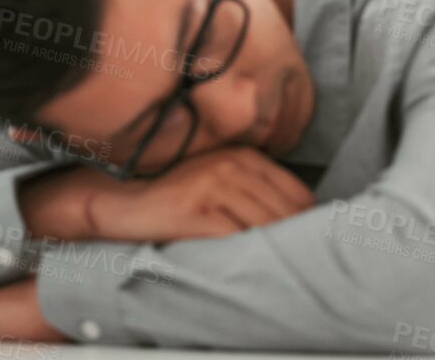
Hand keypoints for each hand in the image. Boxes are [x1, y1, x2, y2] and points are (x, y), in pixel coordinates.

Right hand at [22, 145, 313, 243]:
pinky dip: (250, 259)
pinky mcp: (197, 210)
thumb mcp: (218, 179)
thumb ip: (255, 190)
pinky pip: (238, 239)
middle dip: (299, 244)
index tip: (311, 248)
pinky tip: (253, 272)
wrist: (122, 200)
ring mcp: (214, 185)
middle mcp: (232, 165)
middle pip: (287, 213)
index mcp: (244, 155)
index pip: (298, 194)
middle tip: (306, 271)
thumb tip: (301, 222)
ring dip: (279, 256)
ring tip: (286, 278)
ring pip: (266, 227)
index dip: (310, 225)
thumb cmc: (175, 196)